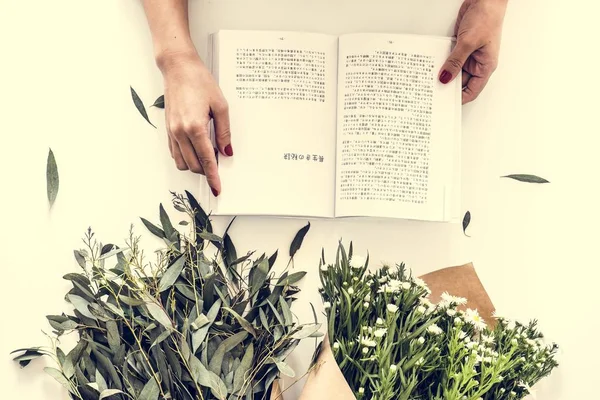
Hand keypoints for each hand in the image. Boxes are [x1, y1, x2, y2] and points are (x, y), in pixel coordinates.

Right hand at [159, 51, 231, 195]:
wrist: (178, 68)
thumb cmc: (199, 82)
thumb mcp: (220, 106)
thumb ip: (224, 132)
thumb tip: (227, 150)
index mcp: (195, 127)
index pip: (206, 160)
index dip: (213, 176)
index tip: (218, 187)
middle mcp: (180, 132)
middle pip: (194, 165)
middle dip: (206, 171)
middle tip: (218, 168)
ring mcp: (172, 131)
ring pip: (182, 162)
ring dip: (195, 165)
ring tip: (207, 159)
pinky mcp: (168, 129)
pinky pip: (174, 153)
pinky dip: (185, 157)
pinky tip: (195, 152)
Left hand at [439, 0, 507, 103]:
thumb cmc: (487, 17)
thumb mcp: (469, 42)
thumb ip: (455, 61)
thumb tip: (445, 78)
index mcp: (486, 66)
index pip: (472, 90)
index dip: (459, 99)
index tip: (445, 105)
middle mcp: (477, 62)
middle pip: (460, 81)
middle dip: (448, 86)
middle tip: (432, 93)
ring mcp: (468, 54)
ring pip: (453, 70)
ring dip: (443, 73)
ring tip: (428, 80)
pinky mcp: (460, 45)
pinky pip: (449, 58)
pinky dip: (441, 61)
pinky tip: (431, 65)